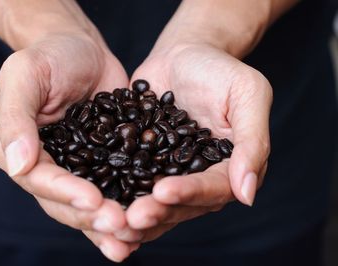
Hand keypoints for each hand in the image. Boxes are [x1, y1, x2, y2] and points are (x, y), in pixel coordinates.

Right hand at [0, 33, 138, 261]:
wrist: (81, 48)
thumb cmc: (50, 55)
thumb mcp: (26, 75)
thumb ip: (15, 117)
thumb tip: (16, 165)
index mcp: (15, 149)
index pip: (38, 179)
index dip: (65, 193)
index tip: (93, 202)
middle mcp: (44, 164)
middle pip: (63, 201)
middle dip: (91, 217)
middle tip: (120, 225)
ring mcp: (74, 166)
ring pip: (88, 204)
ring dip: (107, 224)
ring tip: (131, 238)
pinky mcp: (101, 162)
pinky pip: (111, 188)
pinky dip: (123, 207)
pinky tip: (141, 227)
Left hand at [123, 42, 271, 240]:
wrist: (184, 55)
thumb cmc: (219, 70)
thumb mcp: (247, 94)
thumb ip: (253, 141)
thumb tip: (247, 194)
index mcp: (229, 167)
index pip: (213, 188)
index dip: (189, 193)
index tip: (162, 192)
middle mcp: (198, 176)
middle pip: (180, 204)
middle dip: (156, 212)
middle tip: (130, 219)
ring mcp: (167, 171)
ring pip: (153, 200)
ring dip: (133, 214)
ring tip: (109, 222)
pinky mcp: (143, 162)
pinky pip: (129, 180)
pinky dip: (116, 194)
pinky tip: (96, 202)